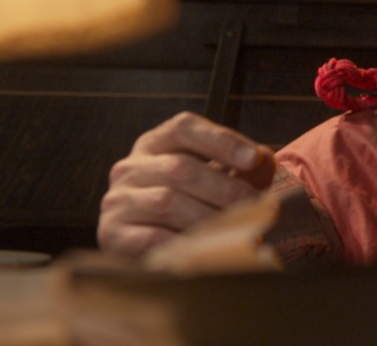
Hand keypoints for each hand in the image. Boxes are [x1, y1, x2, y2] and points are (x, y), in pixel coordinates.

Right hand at [98, 111, 274, 257]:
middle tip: (256, 205)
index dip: (221, 141)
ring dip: (209, 217)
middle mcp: (130, 168)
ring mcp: (117, 200)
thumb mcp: (215, 176)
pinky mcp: (112, 234)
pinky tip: (208, 249)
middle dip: (225, 187)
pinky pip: (152, 238)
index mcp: (154, 144)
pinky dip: (185, 244)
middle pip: (180, 167)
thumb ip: (243, 166)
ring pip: (167, 202)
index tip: (254, 159)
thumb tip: (264, 160)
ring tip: (238, 229)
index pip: (183, 128)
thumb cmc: (191, 204)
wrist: (145, 245)